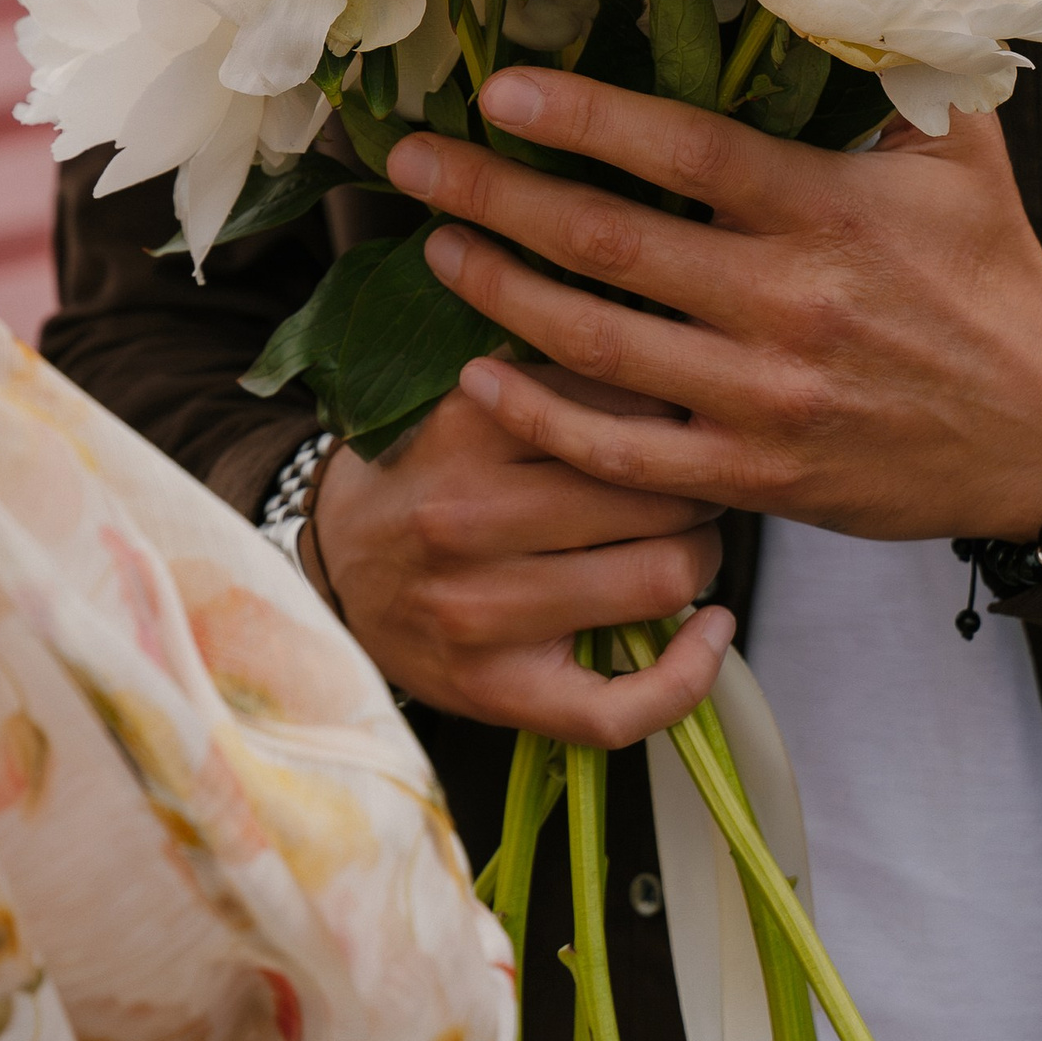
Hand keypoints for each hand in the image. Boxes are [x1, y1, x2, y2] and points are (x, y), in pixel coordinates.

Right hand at [308, 373, 732, 745]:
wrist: (329, 575)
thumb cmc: (420, 478)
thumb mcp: (459, 396)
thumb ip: (541, 366)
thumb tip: (657, 333)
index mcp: (464, 424)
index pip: (618, 407)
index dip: (673, 416)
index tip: (684, 423)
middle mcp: (468, 515)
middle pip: (652, 496)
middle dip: (697, 488)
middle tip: (698, 485)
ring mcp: (481, 612)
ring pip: (656, 582)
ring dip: (699, 559)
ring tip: (690, 542)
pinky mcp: (496, 691)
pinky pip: (621, 707)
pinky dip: (690, 675)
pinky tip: (711, 630)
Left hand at [389, 71, 1041, 543]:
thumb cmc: (989, 272)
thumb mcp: (960, 152)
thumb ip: (888, 67)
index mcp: (828, 212)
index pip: (683, 151)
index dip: (583, 119)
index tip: (498, 91)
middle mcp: (787, 305)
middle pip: (609, 246)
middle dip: (494, 197)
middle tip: (410, 163)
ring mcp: (765, 400)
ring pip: (599, 347)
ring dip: (499, 295)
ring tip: (435, 248)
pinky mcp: (758, 477)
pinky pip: (628, 455)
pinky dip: (544, 421)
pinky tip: (481, 381)